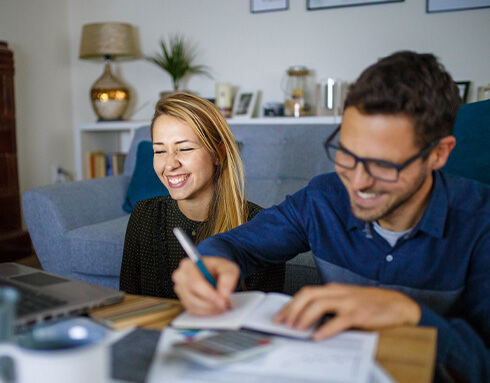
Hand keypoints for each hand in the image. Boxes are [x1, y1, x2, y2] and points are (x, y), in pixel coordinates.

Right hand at [172, 256, 239, 315]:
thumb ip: (228, 277)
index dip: (209, 295)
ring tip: (223, 305)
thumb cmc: (218, 268)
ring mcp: (180, 290)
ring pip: (193, 306)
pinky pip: (193, 311)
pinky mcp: (183, 300)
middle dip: (211, 304)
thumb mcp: (228, 267)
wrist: (214, 272)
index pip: (195, 283)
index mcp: (188, 265)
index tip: (222, 301)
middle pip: (192, 297)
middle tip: (225, 305)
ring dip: (210, 309)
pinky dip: (206, 312)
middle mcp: (181, 277)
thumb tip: (224, 294)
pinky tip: (216, 307)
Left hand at [274, 283, 420, 340]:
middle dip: (292, 309)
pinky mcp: (359, 313)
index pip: (306, 293)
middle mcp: (338, 293)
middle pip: (308, 295)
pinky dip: (326, 328)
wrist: (398, 305)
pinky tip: (318, 336)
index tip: (280, 316)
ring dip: (305, 317)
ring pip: (320, 304)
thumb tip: (306, 321)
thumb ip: (329, 308)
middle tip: (283, 323)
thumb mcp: (346, 302)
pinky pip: (339, 320)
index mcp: (333, 290)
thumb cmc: (371, 304)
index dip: (290, 304)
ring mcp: (348, 302)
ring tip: (296, 329)